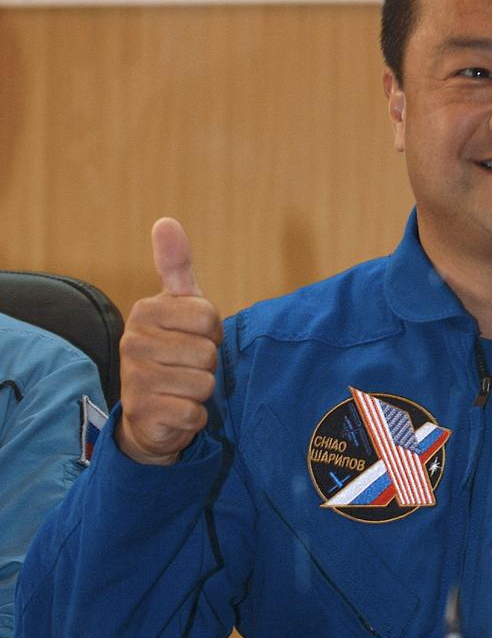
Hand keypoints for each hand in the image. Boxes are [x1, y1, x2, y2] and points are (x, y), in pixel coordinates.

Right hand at [117, 218, 223, 464]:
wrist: (150, 412)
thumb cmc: (172, 350)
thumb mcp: (178, 307)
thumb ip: (176, 267)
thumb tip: (166, 221)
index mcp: (145, 311)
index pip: (208, 317)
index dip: (212, 333)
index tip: (194, 338)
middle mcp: (133, 341)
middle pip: (207, 352)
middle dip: (206, 365)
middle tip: (186, 367)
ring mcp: (134, 379)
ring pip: (203, 383)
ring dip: (201, 391)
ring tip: (180, 387)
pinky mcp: (143, 412)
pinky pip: (194, 413)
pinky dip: (194, 416)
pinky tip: (175, 409)